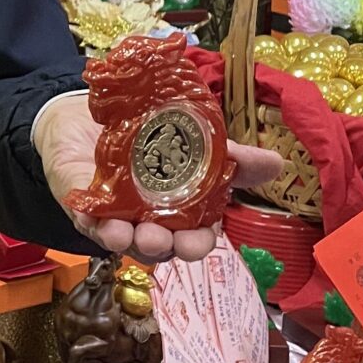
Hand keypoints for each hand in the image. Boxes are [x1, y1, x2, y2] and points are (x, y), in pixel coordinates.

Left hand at [33, 92, 279, 264]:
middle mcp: (150, 222)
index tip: (198, 242)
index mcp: (182, 214)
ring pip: (120, 238)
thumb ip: (232, 157)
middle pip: (158, 246)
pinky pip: (84, 218)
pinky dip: (88, 218)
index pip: (195, 237)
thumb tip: (278, 163)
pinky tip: (90, 214)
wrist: (100, 115)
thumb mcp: (197, 143)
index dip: (197, 244)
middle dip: (160, 247)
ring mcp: (116, 216)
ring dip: (123, 239)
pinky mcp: (83, 204)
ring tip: (124, 233)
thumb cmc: (155, 138)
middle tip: (160, 240)